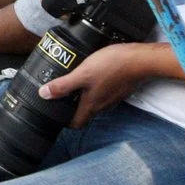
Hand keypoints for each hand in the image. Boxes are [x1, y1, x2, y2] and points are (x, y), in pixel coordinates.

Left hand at [39, 42, 167, 127]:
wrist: (141, 60)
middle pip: (85, 113)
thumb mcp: (83, 73)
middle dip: (73, 106)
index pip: (76, 124)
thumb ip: (63, 85)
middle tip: (62, 94)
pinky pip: (104, 92)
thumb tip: (43, 94)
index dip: (65, 122)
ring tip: (75, 81)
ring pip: (95, 102)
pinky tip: (94, 74)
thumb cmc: (113, 66)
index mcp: (91, 105)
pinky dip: (96, 87)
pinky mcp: (120, 88)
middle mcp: (102, 105)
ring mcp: (113, 97)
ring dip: (84, 95)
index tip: (56, 112)